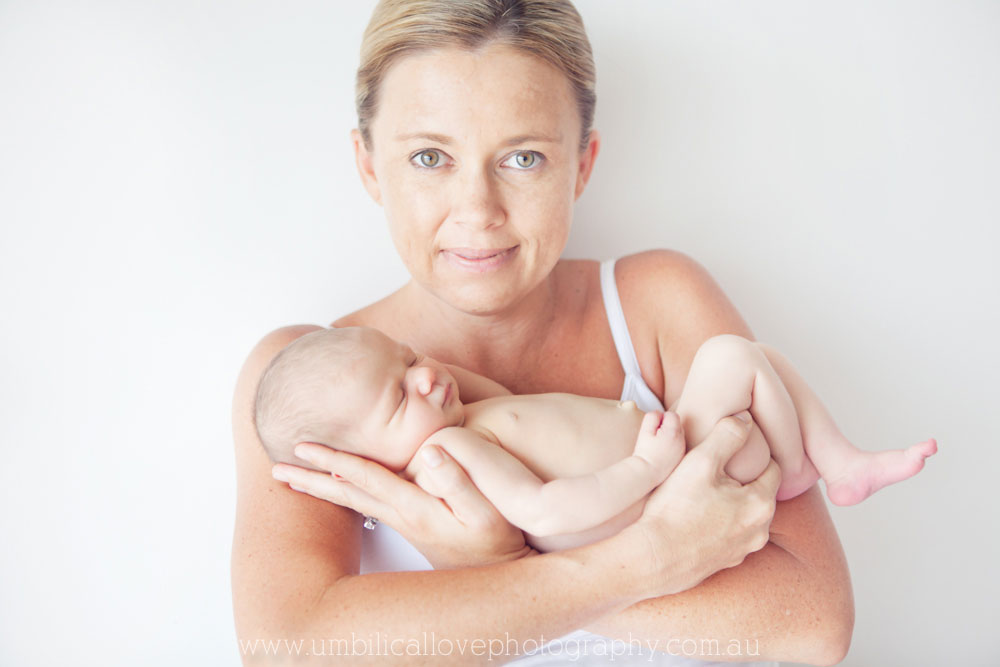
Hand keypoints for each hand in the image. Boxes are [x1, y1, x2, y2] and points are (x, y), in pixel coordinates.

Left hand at [271, 442, 531, 569]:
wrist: (505, 572)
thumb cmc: (500, 540)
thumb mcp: (488, 511)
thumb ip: (461, 481)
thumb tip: (432, 451)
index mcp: (414, 508)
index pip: (365, 479)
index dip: (334, 461)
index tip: (302, 447)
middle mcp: (403, 516)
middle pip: (347, 493)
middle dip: (311, 480)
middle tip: (277, 468)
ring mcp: (406, 522)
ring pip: (354, 501)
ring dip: (323, 488)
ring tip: (297, 478)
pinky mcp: (414, 524)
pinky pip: (369, 504)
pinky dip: (347, 492)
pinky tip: (342, 488)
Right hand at [624, 413, 779, 597]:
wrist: (652, 558)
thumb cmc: (676, 509)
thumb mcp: (701, 461)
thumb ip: (728, 435)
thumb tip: (746, 419)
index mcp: (761, 504)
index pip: (772, 468)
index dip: (754, 454)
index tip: (734, 449)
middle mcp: (759, 531)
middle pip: (758, 494)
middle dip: (742, 481)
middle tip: (715, 469)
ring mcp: (742, 551)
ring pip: (743, 516)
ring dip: (731, 504)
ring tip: (704, 493)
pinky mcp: (723, 564)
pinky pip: (728, 536)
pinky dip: (718, 524)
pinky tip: (695, 517)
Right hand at [632, 411, 684, 477]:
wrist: (647, 473)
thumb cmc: (644, 452)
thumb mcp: (644, 432)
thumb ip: (652, 417)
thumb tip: (659, 413)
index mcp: (673, 432)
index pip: (671, 415)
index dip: (660, 418)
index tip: (652, 428)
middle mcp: (682, 440)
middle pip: (677, 424)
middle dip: (666, 426)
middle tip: (654, 436)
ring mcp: (683, 450)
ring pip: (678, 434)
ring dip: (670, 435)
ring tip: (657, 444)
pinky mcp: (681, 458)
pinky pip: (678, 445)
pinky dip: (672, 445)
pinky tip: (662, 452)